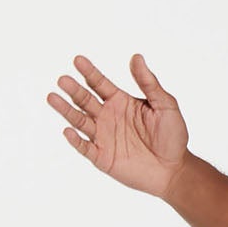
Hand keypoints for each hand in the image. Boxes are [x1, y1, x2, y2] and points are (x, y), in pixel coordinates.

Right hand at [47, 54, 189, 197]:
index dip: (89, 72)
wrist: (174, 169)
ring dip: (66, 110)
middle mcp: (108, 116)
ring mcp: (103, 137)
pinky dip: (75, 140)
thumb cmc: (173, 136)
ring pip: (79, 121)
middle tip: (63, 80)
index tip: (78, 60)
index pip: (100, 83)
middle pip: (85, 100)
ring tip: (52, 97)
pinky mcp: (102, 157)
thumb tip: (137, 57)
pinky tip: (68, 130)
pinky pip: (85, 147)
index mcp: (121, 101)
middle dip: (74, 90)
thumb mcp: (165, 105)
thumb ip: (149, 83)